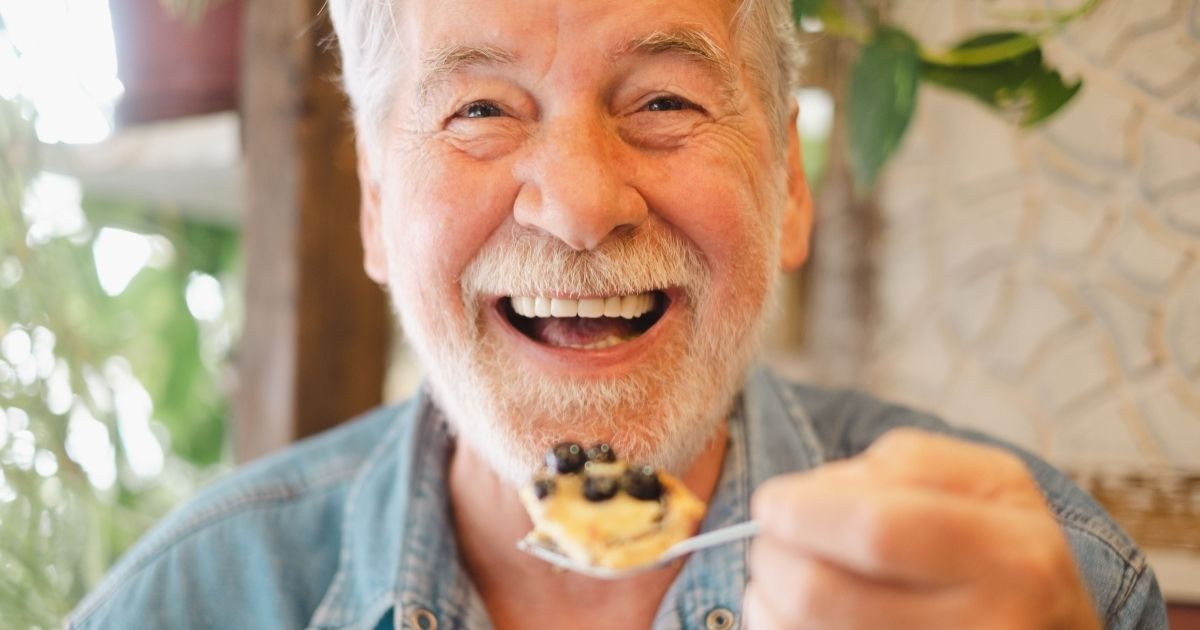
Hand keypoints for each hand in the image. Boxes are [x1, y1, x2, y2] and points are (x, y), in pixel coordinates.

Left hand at [744, 428, 1099, 629]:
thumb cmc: (1004, 547)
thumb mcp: (989, 483)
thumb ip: (904, 465)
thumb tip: (810, 494)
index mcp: (1010, 556)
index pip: (875, 530)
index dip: (803, 512)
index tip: (770, 502)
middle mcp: (988, 628)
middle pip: (822, 594)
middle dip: (772, 556)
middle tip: (770, 539)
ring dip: (767, 599)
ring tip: (782, 576)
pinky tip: (797, 615)